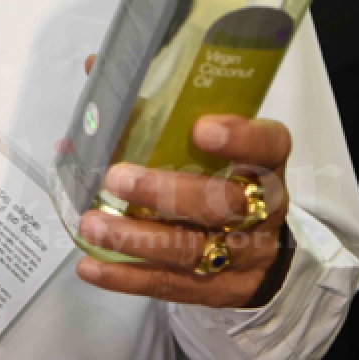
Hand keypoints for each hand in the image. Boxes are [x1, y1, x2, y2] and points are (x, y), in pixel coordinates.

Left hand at [76, 113, 291, 307]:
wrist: (259, 251)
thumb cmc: (221, 179)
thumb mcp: (209, 145)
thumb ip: (158, 110)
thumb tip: (97, 67)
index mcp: (264, 164)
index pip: (268, 146)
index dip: (239, 138)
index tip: (200, 127)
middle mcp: (260, 210)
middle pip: (222, 203)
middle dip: (166, 192)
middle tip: (116, 178)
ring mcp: (242, 256)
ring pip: (191, 249)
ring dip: (135, 238)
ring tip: (91, 223)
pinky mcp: (216, 291)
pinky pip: (170, 284)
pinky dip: (126, 276)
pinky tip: (90, 266)